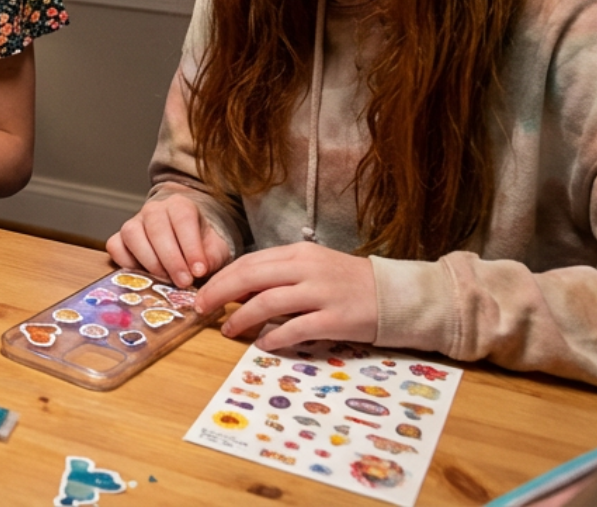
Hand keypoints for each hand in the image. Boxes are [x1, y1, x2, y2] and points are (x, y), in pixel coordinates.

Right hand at [105, 195, 233, 287]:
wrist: (184, 238)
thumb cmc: (201, 243)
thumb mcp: (216, 248)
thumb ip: (211, 257)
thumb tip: (198, 272)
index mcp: (180, 205)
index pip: (183, 219)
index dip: (191, 247)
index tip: (199, 271)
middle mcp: (154, 210)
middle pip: (157, 228)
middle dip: (171, 260)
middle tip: (183, 282)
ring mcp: (133, 222)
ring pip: (132, 234)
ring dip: (149, 261)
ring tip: (165, 280)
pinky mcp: (119, 238)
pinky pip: (115, 247)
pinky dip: (126, 263)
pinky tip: (144, 276)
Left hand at [196, 243, 379, 350]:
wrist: (394, 295)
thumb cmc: (348, 282)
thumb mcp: (313, 267)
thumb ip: (280, 273)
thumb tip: (240, 289)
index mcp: (299, 253)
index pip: (250, 262)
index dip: (222, 278)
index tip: (203, 293)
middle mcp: (307, 269)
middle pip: (251, 278)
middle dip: (221, 294)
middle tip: (202, 310)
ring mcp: (322, 293)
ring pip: (268, 303)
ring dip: (242, 318)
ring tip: (228, 330)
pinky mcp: (335, 319)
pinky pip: (295, 329)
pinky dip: (274, 337)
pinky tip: (262, 344)